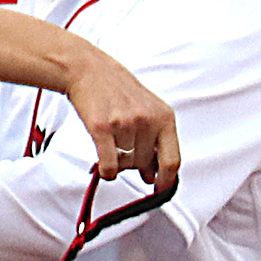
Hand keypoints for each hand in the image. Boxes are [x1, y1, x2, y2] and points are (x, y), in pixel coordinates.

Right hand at [61, 46, 179, 194]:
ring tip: (112, 148)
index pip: (172, 160)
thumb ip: (154, 142)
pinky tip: (102, 165)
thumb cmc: (117, 90)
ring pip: (126, 165)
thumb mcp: (146, 111)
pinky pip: (109, 165)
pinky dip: (106, 171)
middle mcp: (147, 120)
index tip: (160, 189)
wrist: (89, 70)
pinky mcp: (102, 128)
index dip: (166, 181)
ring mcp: (124, 124)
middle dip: (134, 166)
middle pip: (146, 165)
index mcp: (164, 117)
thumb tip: (153, 175)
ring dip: (118, 164)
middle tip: (125, 156)